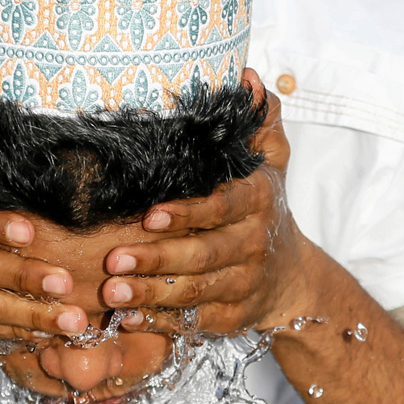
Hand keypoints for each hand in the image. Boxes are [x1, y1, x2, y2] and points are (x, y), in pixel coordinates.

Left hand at [103, 68, 304, 333]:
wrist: (292, 278)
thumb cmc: (264, 208)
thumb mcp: (272, 161)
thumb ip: (259, 121)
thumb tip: (250, 79)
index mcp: (257, 203)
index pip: (223, 207)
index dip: (188, 213)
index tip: (149, 214)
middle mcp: (251, 246)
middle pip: (203, 256)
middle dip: (157, 259)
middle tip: (112, 260)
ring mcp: (242, 285)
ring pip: (195, 292)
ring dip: (151, 294)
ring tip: (111, 293)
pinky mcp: (230, 318)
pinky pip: (194, 322)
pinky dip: (162, 324)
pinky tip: (129, 320)